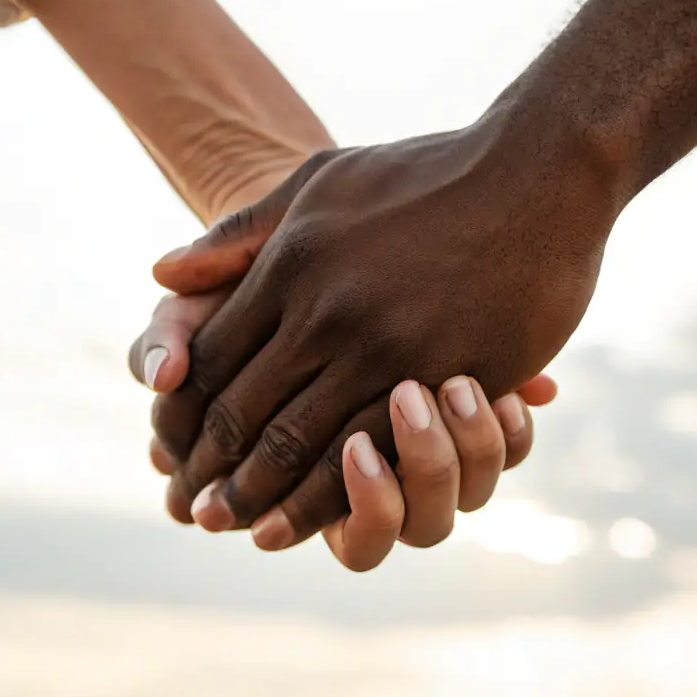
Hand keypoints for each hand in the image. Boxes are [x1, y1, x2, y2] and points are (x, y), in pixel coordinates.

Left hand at [147, 108, 611, 548]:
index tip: (172, 446)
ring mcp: (389, 346)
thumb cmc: (425, 172)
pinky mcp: (448, 374)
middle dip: (210, 468)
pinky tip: (309, 517)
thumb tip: (161, 271)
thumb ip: (242, 233)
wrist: (535, 170)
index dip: (185, 411)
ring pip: (303, 445)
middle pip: (248, 411)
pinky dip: (334, 496)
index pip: (214, 356)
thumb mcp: (321, 181)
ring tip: (235, 526)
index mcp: (293, 262)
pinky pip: (380, 450)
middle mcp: (329, 309)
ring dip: (262, 495)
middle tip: (189, 508)